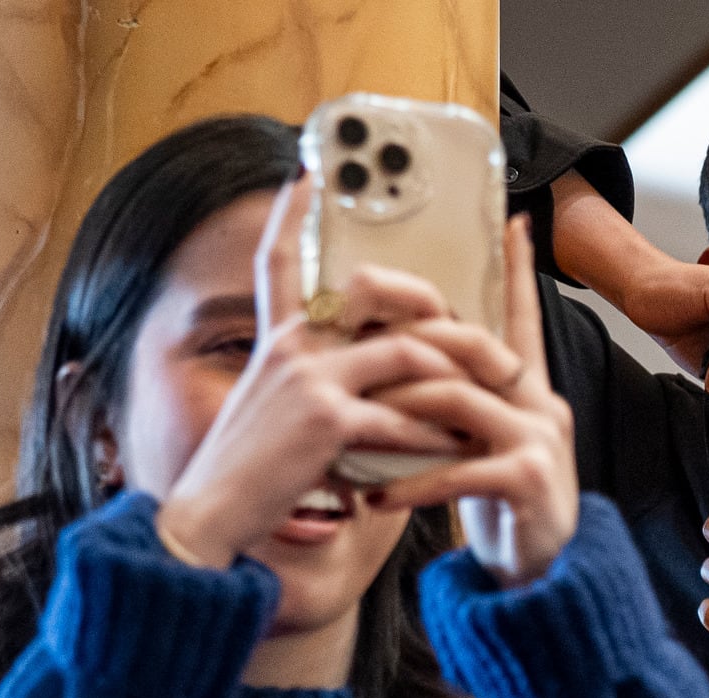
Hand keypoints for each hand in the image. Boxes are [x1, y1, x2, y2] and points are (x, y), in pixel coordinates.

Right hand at [153, 174, 466, 565]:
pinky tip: (460, 446)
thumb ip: (317, 383)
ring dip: (462, 373)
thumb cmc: (252, 472)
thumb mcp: (274, 409)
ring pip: (409, 353)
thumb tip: (375, 386)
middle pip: (376, 291)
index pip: (278, 261)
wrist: (212, 513)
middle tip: (479, 332)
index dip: (290, 213)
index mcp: (279, 339)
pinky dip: (439, 434)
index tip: (309, 172)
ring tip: (497, 389)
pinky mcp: (327, 422)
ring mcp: (309, 379)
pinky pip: (403, 418)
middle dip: (436, 304)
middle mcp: (293, 346)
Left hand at [366, 218, 580, 583]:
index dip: (517, 268)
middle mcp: (540, 402)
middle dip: (408, 340)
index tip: (512, 220)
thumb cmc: (495, 504)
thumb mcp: (473, 441)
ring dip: (397, 411)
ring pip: (457, 398)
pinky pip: (459, 467)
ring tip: (356, 429)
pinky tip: (379, 497)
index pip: (520, 315)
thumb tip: (395, 359)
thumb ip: (451, 400)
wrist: (538, 577)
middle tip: (354, 344)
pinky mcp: (529, 481)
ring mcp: (539, 439)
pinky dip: (413, 481)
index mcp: (526, 386)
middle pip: (471, 344)